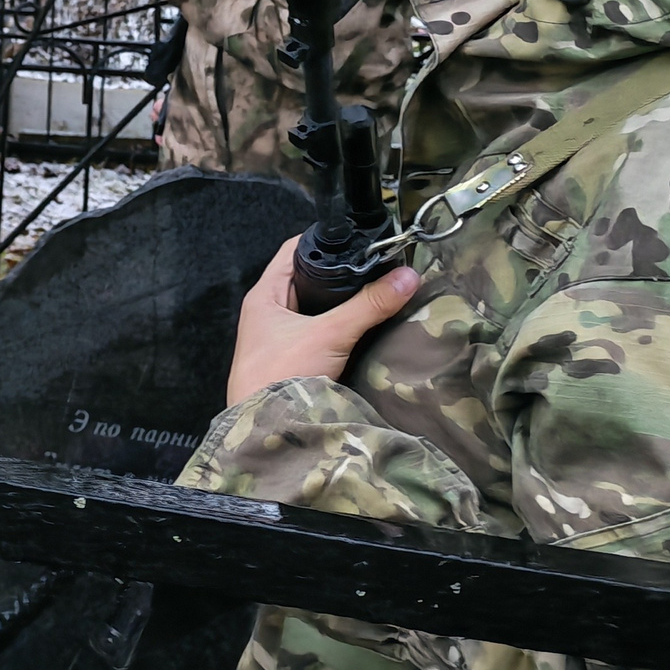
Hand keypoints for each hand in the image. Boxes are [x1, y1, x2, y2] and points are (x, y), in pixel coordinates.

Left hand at [225, 235, 420, 406]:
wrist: (263, 431)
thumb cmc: (279, 376)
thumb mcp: (329, 334)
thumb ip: (369, 306)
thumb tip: (406, 277)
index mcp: (264, 295)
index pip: (294, 252)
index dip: (323, 241)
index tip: (357, 238)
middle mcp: (267, 313)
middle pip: (307, 280)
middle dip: (340, 275)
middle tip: (376, 268)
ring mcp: (279, 339)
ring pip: (315, 310)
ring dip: (341, 305)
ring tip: (376, 294)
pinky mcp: (292, 361)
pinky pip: (319, 335)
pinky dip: (339, 329)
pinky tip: (362, 329)